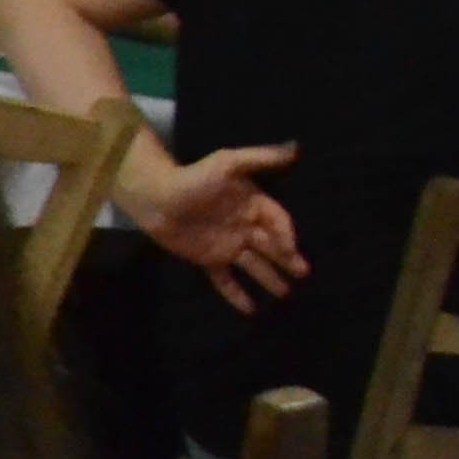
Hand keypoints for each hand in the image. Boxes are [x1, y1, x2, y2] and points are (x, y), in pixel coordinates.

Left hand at [135, 139, 305, 308]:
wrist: (156, 197)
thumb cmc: (193, 177)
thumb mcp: (228, 162)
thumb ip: (261, 158)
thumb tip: (295, 149)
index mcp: (253, 204)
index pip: (278, 222)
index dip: (287, 235)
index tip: (292, 249)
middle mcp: (244, 226)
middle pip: (271, 246)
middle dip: (287, 260)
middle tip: (303, 273)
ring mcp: (227, 244)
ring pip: (254, 265)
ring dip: (269, 278)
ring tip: (285, 294)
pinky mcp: (209, 259)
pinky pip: (225, 280)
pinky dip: (236, 294)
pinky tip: (250, 310)